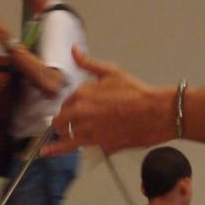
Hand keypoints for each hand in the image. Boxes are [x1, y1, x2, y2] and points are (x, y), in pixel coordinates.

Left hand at [46, 47, 176, 155]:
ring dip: (61, 136)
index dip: (69, 105)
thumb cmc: (136, 92)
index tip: (75, 107)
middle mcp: (80, 114)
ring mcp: (88, 132)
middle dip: (62, 122)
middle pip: (60, 121)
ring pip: (65, 136)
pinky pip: (75, 148)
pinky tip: (49, 153)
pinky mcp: (98, 145)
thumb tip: (74, 51)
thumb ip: (88, 63)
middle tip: (67, 123)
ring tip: (54, 141)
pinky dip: (59, 150)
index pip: (65, 102)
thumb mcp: (111, 72)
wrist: (156, 112)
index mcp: (81, 94)